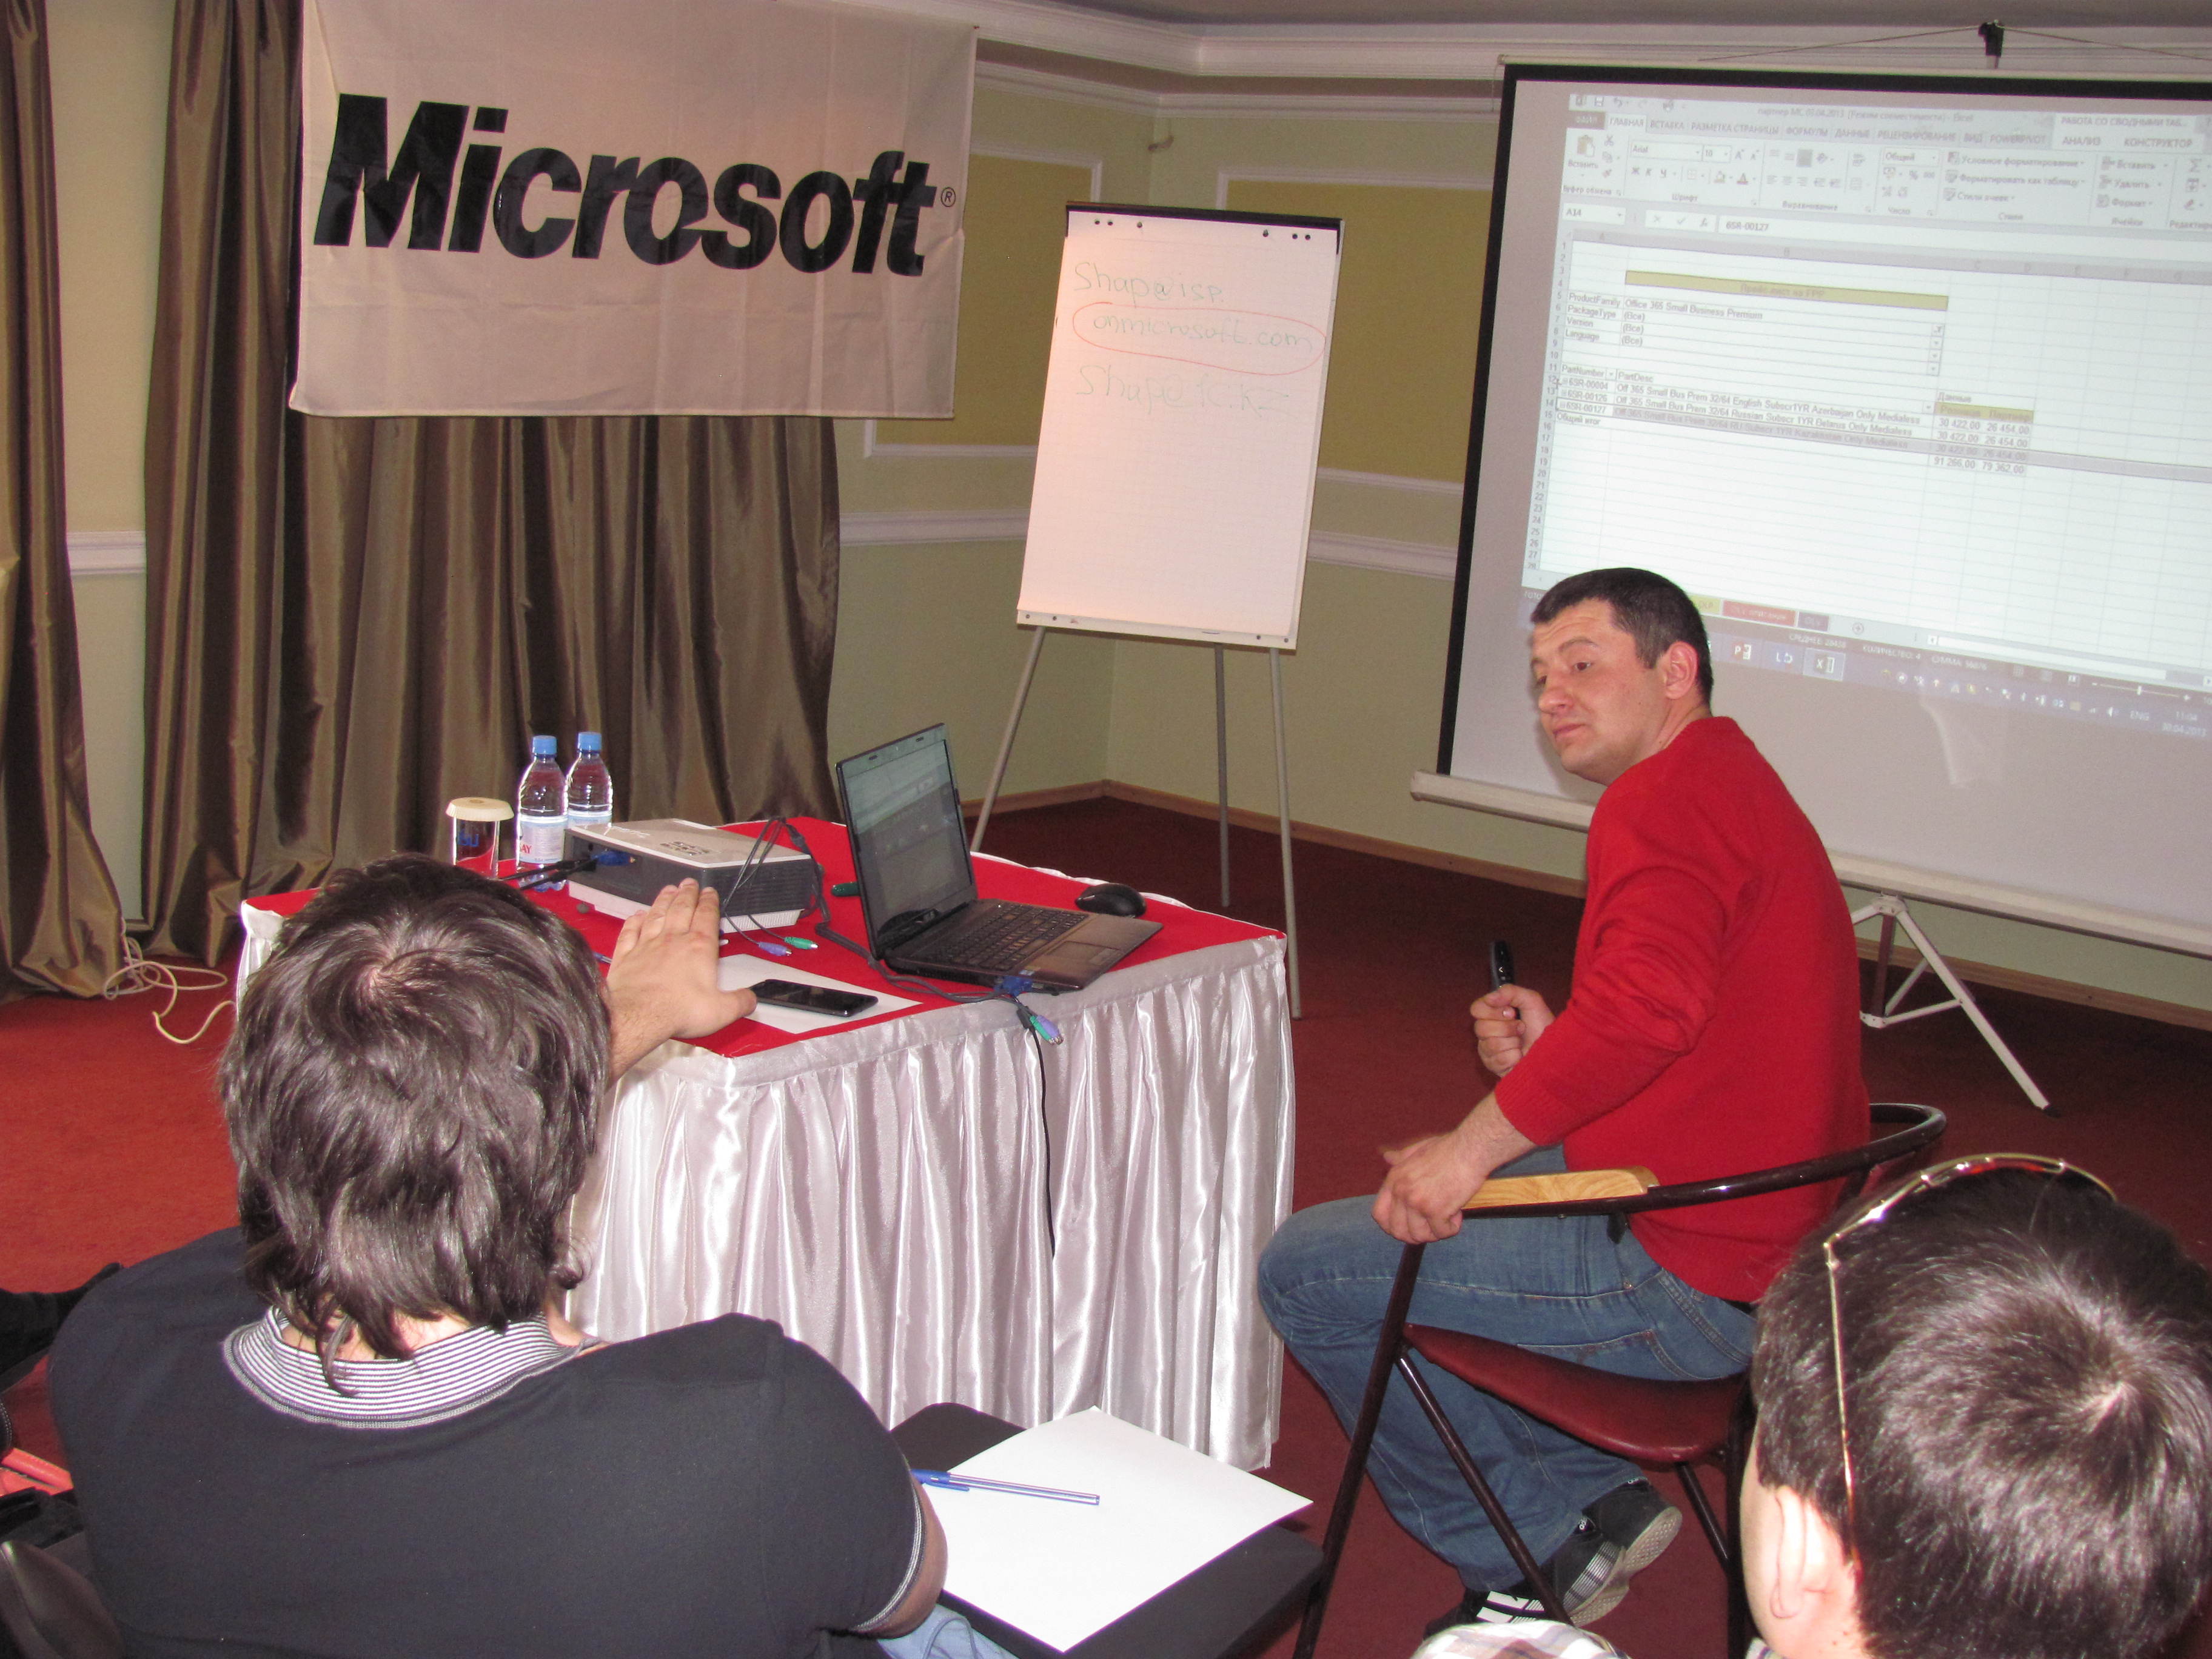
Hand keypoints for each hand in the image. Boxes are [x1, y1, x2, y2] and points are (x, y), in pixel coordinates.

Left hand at [603, 881, 756, 1074]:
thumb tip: (750, 999)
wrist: (638, 1016)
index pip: (706, 916)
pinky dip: (634, 921)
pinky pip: (630, 932)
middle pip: (681, 909)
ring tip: (668, 890)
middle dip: (687, 893)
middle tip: (689, 883)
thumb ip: (740, 1002)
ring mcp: (646, 946)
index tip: (709, 892)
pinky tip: (636, 915)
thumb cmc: (677, 1011)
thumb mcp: (721, 1011)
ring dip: (663, 900)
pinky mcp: (626, 956)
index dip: (709, 902)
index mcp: (698, 948)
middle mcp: (672, 941)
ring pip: (656, 915)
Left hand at [1371, 1097, 1535, 1243]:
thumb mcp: (1417, 1150)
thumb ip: (1401, 1158)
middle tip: (1431, 1228)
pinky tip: (1458, 1214)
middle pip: (1398, 1231)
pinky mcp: (1436, 1211)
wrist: (1469, 1149)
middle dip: (1415, 1235)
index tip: (1405, 1229)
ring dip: (1434, 1232)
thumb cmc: (1447, 1148)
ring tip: (1446, 1218)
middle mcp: (1401, 1192)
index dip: (1390, 1227)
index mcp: (1394, 1179)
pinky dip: (1452, 1228)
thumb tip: (1386, 1157)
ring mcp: (1417, 1203)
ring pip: (1420, 1236)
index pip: (1379, 1214)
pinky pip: (1441, 1233)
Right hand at [1471, 984, 1553, 1077]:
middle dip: (1507, 1027)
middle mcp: (1486, 1032)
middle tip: (1521, 1028)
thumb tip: (1489, 998)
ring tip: (1522, 1042)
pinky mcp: (1494, 1066)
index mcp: (1491, 1014)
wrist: (1555, 1048)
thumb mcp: (1531, 1001)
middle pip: (1481, 1028)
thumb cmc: (1542, 1024)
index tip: (1512, 1012)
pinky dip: (1515, 1056)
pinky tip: (1521, 1056)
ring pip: (1490, 1044)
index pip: (1476, 1009)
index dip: (1493, 1011)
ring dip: (1513, 1042)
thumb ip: (1510, 992)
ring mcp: (1487, 1050)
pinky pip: (1498, 1059)